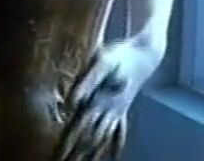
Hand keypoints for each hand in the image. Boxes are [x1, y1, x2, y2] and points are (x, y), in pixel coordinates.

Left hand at [56, 40, 154, 160]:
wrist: (145, 53)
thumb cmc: (121, 55)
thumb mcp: (100, 63)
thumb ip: (85, 83)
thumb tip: (70, 103)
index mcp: (99, 101)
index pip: (79, 128)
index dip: (68, 142)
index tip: (58, 155)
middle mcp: (109, 111)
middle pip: (89, 138)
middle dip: (76, 153)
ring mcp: (117, 112)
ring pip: (103, 139)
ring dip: (92, 154)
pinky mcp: (123, 109)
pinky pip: (119, 133)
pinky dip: (116, 147)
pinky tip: (115, 158)